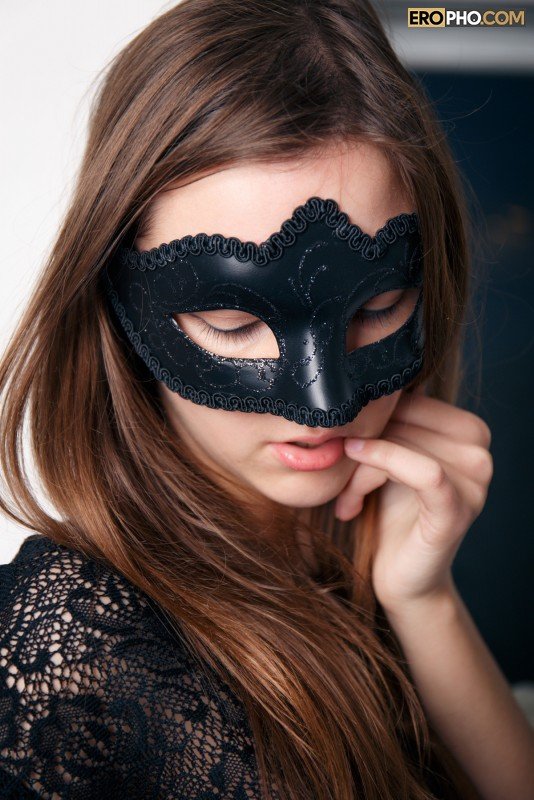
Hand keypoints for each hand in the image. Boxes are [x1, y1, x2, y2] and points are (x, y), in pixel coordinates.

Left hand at [335, 387, 493, 610]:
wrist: (403, 579)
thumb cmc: (390, 514)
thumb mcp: (388, 459)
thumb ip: (389, 422)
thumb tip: (360, 375)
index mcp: (468, 430)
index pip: (410, 400)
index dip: (369, 418)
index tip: (339, 442)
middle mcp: (480, 451)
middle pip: (405, 420)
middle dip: (362, 443)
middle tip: (334, 472)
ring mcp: (476, 481)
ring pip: (405, 445)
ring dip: (361, 469)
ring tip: (344, 496)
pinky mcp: (459, 508)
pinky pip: (421, 471)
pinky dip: (381, 468)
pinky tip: (351, 490)